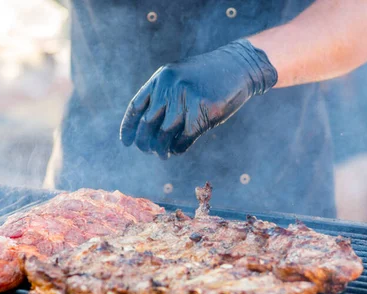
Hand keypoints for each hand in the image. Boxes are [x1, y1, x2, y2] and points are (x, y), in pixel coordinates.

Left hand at [119, 39, 277, 158]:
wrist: (240, 65)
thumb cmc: (207, 76)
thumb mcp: (179, 78)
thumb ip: (162, 96)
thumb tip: (145, 131)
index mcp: (161, 78)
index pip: (136, 107)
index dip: (128, 127)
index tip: (126, 142)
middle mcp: (170, 87)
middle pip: (147, 123)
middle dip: (143, 142)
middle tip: (146, 150)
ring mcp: (187, 99)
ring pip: (164, 134)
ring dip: (160, 149)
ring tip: (162, 154)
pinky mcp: (205, 111)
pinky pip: (184, 138)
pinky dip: (178, 148)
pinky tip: (177, 150)